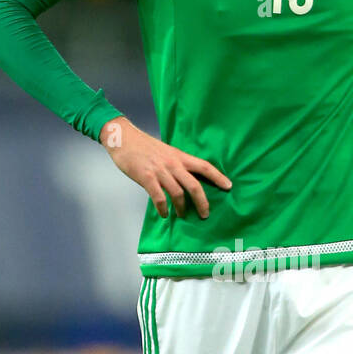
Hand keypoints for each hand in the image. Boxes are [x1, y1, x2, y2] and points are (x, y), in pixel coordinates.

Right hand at [100, 117, 231, 218]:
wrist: (124, 138)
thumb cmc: (144, 146)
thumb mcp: (165, 152)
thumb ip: (176, 164)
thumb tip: (185, 180)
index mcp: (179, 156)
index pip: (204, 166)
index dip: (218, 176)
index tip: (229, 186)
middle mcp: (173, 164)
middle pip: (194, 185)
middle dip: (202, 202)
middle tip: (205, 214)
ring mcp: (160, 171)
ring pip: (178, 193)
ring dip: (182, 208)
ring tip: (182, 215)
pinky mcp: (147, 177)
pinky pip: (159, 197)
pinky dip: (163, 208)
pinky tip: (164, 214)